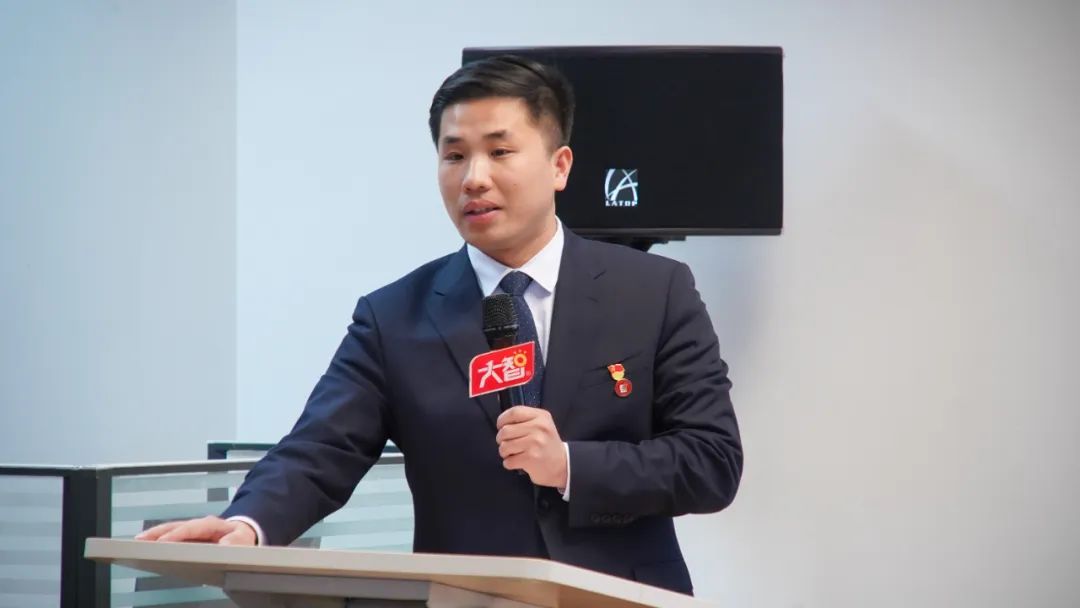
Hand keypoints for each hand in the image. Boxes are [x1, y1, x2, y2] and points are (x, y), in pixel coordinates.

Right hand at [134, 516, 255, 545]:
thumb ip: (236, 542)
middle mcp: (199, 525)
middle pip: (176, 526)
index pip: (192, 528)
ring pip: (169, 529)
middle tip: (141, 540)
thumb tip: (225, 546)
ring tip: (137, 541)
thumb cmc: (240, 538)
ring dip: (153, 535)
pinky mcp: (186, 537)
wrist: (241, 535)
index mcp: (212, 524)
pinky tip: (145, 545)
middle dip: (158, 533)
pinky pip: (169, 535)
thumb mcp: (243, 539)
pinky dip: (156, 539)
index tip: (164, 541)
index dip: (178, 534)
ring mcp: (191, 530)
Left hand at [495, 406, 567, 488]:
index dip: (502, 420)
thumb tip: (501, 422)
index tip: (501, 426)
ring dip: (504, 452)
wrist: (563, 465)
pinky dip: (509, 463)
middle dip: (501, 439)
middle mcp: (539, 427)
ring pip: (504, 446)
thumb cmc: (547, 444)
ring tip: (513, 453)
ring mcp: (535, 443)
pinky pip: (508, 461)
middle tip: (508, 444)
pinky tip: (518, 462)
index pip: (514, 412)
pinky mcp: (531, 458)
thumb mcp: (542, 425)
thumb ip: (525, 419)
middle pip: (505, 430)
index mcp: (541, 416)